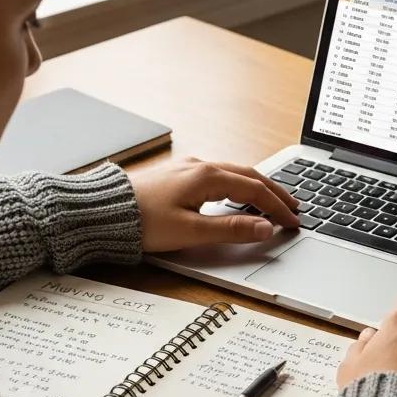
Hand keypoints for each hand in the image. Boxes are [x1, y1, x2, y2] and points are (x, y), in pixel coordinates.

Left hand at [129, 157, 299, 252]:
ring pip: (234, 172)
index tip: (293, 223)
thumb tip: (264, 228)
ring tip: (272, 201)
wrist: (102, 211)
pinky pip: (219, 174)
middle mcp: (200, 165)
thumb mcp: (191, 231)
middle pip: (249, 175)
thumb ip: (231, 230)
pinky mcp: (177, 174)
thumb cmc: (141, 222)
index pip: (255, 191)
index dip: (278, 208)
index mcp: (207, 176)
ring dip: (257, 186)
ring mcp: (188, 167)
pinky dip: (238, 185)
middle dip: (274, 192)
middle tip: (294, 207)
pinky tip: (237, 195)